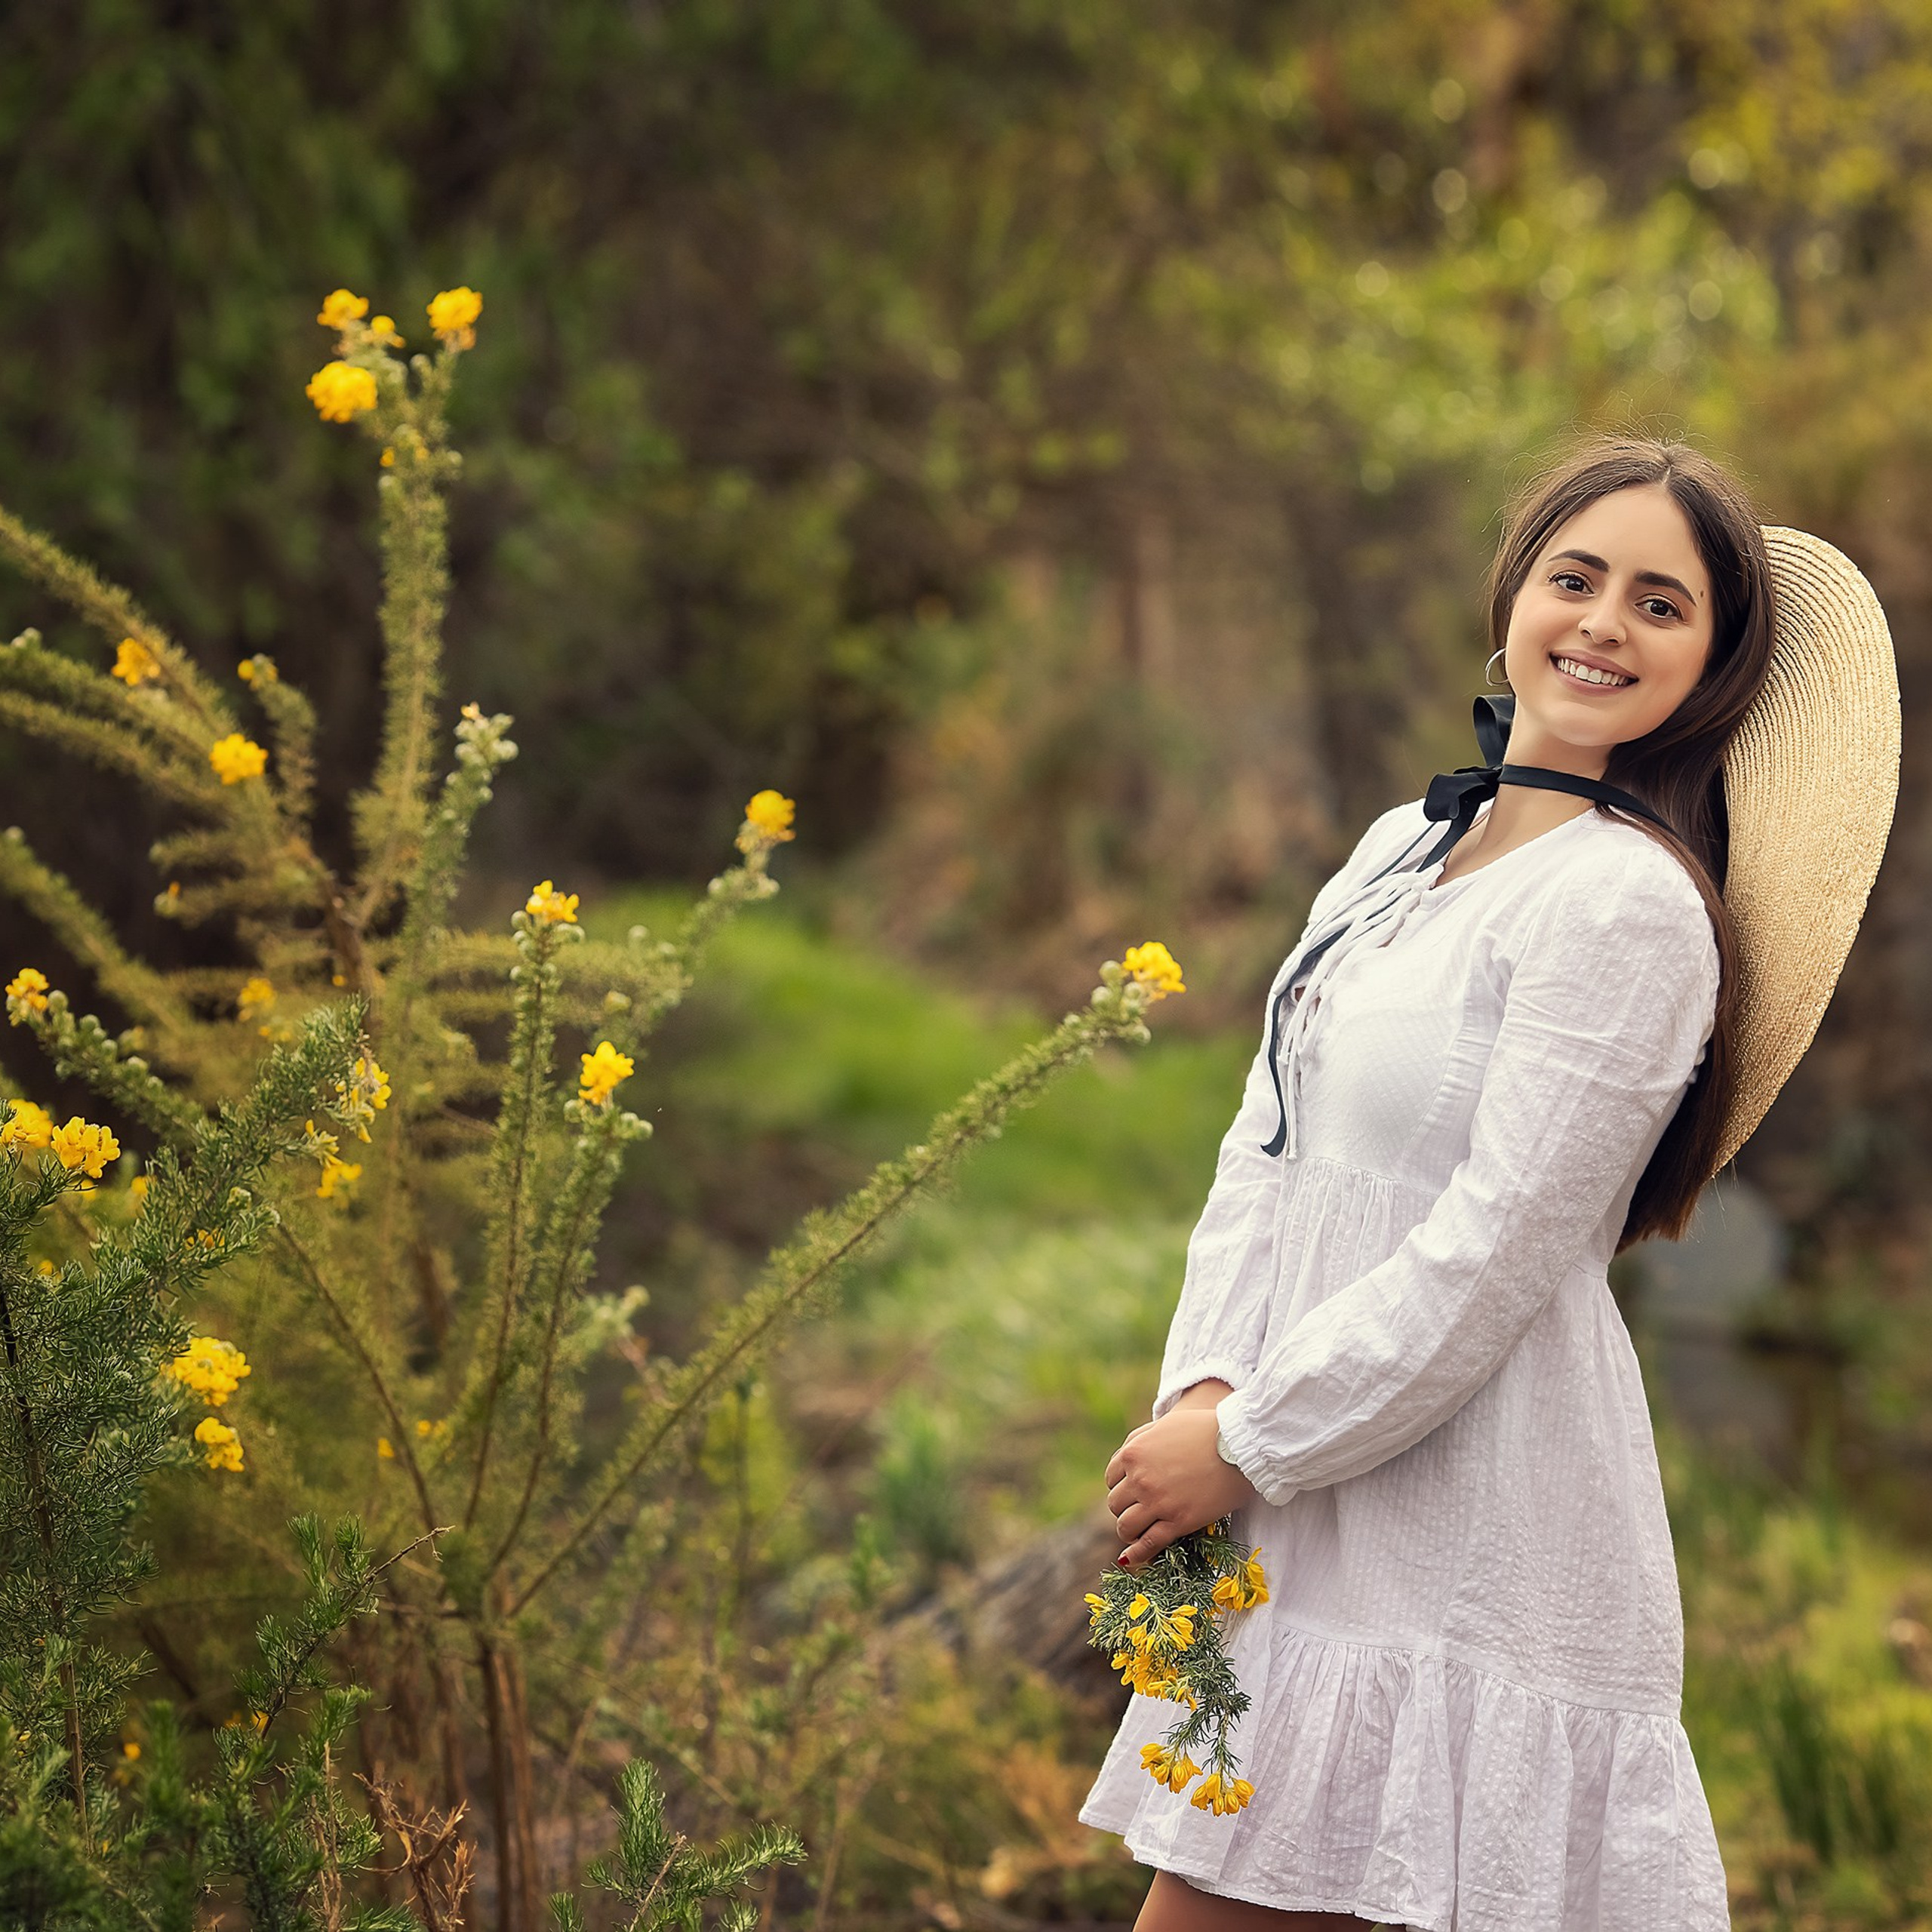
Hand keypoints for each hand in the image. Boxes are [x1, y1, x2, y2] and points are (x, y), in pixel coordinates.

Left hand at [1104, 1402, 1256, 1571]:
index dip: (1121, 1486)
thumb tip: (1125, 1458)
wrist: (1238, 1446)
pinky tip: (1131, 1558)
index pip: (1111, 1478)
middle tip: (1138, 1510)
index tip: (1131, 1492)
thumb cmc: (1205, 1429)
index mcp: (1133, 1453)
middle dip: (1125, 1508)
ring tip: (1137, 1532)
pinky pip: (1148, 1543)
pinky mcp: (1178, 1522)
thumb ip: (1140, 1440)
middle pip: (1116, 1503)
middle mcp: (1140, 1479)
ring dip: (1127, 1531)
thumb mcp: (1165, 1424)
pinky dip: (1136, 1554)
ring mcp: (1158, 1502)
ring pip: (1126, 1526)